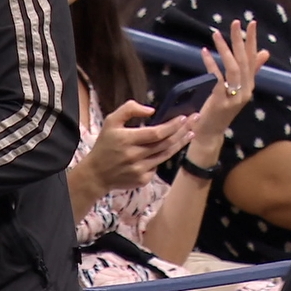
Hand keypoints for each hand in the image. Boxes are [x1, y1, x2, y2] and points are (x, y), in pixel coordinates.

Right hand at [79, 100, 194, 193]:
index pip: (156, 133)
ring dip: (180, 143)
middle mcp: (134, 155)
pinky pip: (157, 165)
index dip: (172, 126)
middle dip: (182, 131)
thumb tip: (151, 110)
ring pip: (166, 155)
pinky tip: (167, 149)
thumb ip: (128, 110)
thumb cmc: (105, 144)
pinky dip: (163, 156)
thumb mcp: (110, 122)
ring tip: (190, 134)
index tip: (184, 117)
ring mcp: (139, 169)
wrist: (96, 173)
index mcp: (126, 139)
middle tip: (194, 121)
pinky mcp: (143, 179)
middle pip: (165, 143)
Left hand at [192, 20, 270, 142]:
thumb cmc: (220, 108)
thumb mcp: (236, 88)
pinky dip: (211, 64)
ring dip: (225, 49)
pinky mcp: (222, 101)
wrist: (210, 131)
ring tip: (216, 34)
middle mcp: (246, 90)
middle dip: (241, 40)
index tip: (251, 23)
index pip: (253, 59)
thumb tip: (263, 53)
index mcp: (249, 85)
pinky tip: (205, 52)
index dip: (252, 41)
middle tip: (236, 22)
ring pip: (234, 68)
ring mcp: (235, 97)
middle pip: (245, 61)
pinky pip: (218, 79)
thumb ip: (249, 72)